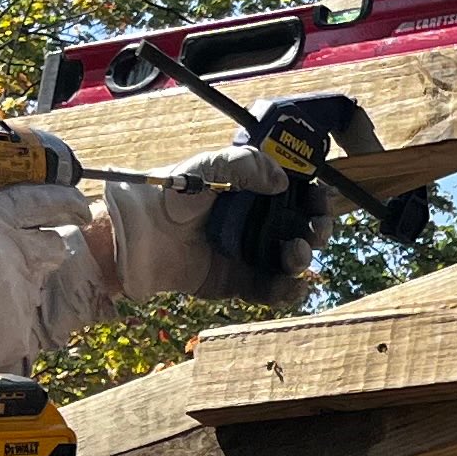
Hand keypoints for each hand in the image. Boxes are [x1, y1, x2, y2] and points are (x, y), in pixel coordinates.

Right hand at [0, 181, 107, 381]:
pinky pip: (15, 331)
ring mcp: (22, 295)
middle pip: (53, 248)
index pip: (44, 201)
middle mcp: (17, 254)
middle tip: (17, 262)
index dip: (66, 202)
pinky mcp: (19, 334)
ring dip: (9, 295)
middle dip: (42, 251)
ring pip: (31, 291)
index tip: (78, 207)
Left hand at [102, 96, 429, 309]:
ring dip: (303, 257)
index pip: (297, 191)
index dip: (316, 195)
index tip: (324, 197)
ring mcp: (248, 252)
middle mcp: (254, 220)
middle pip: (303, 226)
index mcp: (250, 189)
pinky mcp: (237, 282)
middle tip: (316, 229)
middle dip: (318, 228)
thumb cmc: (166, 192)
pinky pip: (273, 290)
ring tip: (293, 255)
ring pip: (293, 258)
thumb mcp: (207, 164)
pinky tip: (291, 284)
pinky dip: (288, 290)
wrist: (132, 237)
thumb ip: (247, 165)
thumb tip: (286, 180)